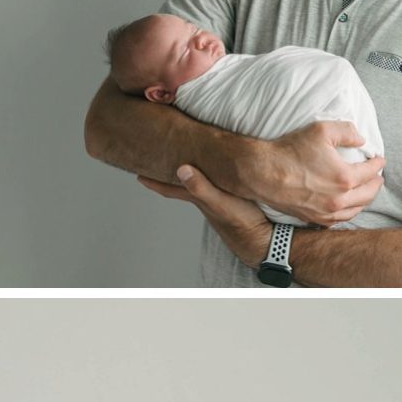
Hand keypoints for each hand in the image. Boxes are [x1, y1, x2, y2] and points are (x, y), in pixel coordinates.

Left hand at [137, 164, 275, 266]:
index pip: (170, 188)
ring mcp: (217, 201)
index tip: (138, 174)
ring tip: (181, 162)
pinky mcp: (231, 201)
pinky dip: (208, 177)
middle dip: (168, 173)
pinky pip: (213, 185)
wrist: (263, 240)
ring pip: (197, 184)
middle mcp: (204, 199)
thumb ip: (201, 187)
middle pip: (180, 184)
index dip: (154, 181)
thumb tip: (180, 169)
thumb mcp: (219, 202)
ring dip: (188, 174)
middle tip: (157, 161)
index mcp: (198, 198)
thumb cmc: (241, 222)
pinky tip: (213, 173)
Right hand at [259, 119, 383, 225]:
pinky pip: (338, 220)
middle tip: (377, 176)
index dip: (378, 163)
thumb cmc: (289, 151)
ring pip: (355, 210)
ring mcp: (325, 213)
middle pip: (368, 194)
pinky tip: (346, 206)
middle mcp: (337, 200)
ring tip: (365, 191)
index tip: (379, 159)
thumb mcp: (321, 130)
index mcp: (344, 178)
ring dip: (364, 200)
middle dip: (376, 184)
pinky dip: (347, 212)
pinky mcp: (312, 219)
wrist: (261, 173)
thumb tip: (361, 139)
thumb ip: (347, 132)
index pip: (371, 172)